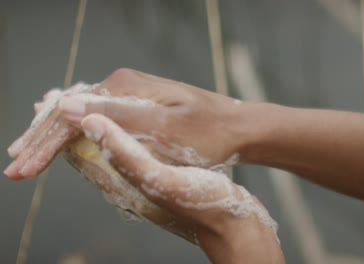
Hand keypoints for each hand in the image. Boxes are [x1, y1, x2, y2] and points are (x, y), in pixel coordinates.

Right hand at [5, 69, 250, 178]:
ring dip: (54, 136)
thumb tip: (64, 107)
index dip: (43, 143)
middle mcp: (122, 85)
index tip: (22, 169)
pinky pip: (97, 115)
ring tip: (27, 154)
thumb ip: (116, 118)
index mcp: (124, 87)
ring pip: (81, 113)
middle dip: (42, 140)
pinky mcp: (138, 105)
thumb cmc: (207, 134)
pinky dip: (75, 130)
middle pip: (70, 111)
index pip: (70, 115)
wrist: (237, 127)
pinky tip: (60, 135)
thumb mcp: (163, 130)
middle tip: (16, 167)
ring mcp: (130, 93)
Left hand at [75, 114, 283, 263]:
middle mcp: (125, 183)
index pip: (77, 152)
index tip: (49, 102)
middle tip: (58, 100)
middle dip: (72, 125)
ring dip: (94, 125)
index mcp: (119, 182)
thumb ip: (123, 152)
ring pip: (107, 148)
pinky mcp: (160, 175)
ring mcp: (143, 180)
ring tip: (85, 104)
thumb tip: (86, 122)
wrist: (234, 224)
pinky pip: (130, 148)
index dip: (60, 127)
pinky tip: (127, 119)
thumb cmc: (203, 203)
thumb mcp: (160, 177)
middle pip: (87, 150)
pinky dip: (120, 130)